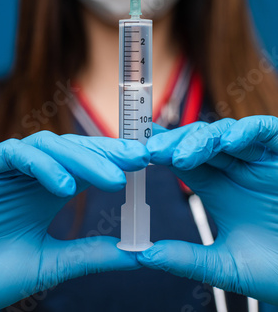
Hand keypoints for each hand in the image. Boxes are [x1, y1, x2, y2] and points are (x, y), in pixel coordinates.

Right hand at [0, 131, 148, 311]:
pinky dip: (42, 165)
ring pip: (49, 146)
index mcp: (46, 192)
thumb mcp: (48, 264)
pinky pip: (15, 154)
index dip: (114, 162)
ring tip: (112, 178)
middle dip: (106, 153)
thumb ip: (89, 254)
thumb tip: (137, 254)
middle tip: (140, 160)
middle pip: (73, 151)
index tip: (146, 166)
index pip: (85, 166)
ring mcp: (6, 169)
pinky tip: (64, 187)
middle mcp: (29, 175)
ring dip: (81, 159)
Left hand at [138, 116, 277, 304]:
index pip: (182, 158)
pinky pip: (266, 131)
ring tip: (180, 155)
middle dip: (174, 143)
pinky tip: (229, 141)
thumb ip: (187, 258)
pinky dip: (248, 130)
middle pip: (198, 141)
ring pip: (226, 133)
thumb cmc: (275, 268)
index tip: (135, 151)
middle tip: (152, 151)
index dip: (161, 150)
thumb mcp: (226, 265)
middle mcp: (234, 167)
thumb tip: (144, 255)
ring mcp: (258, 159)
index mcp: (216, 185)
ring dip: (201, 139)